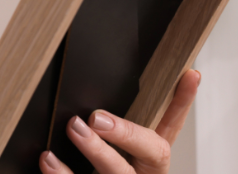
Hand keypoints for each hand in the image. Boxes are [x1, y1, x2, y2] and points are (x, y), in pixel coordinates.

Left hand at [39, 69, 201, 173]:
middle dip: (127, 133)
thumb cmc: (102, 173)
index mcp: (150, 163)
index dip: (182, 102)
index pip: (171, 127)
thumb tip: (91, 102)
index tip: (189, 74)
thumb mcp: (117, 154)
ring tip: (73, 129)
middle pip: (152, 153)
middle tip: (97, 117)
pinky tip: (48, 161)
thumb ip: (113, 134)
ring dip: (96, 151)